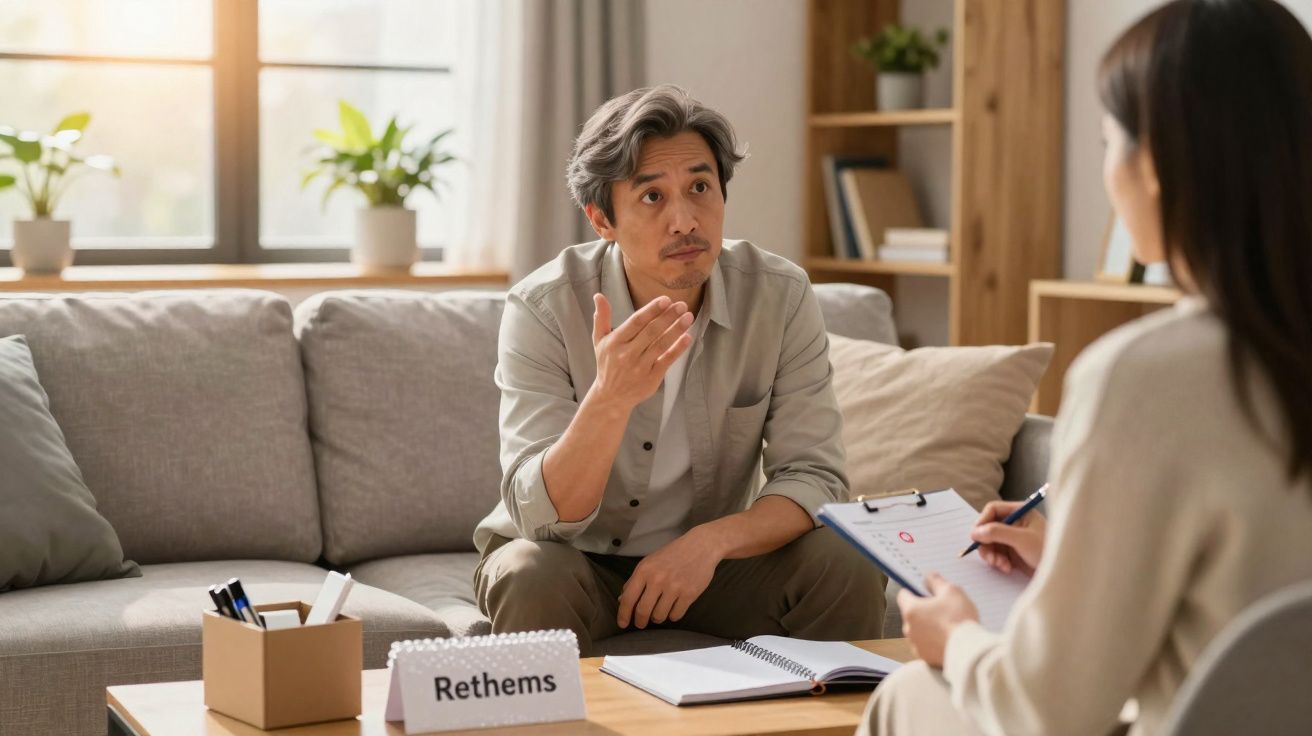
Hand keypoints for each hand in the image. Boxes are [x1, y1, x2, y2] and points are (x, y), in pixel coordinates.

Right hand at [591, 293, 693, 410]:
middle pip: (651, 332)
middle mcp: (627, 354)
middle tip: (682, 304)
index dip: (651, 310)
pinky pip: (667, 360)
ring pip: (661, 345)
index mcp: (615, 342)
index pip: (636, 322)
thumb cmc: (607, 364)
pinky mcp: (652, 378)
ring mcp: (640, 367)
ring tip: (688, 317)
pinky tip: (687, 337)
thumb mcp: (599, 341)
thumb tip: (598, 296)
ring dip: (676, 330)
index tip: (666, 299)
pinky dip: (678, 349)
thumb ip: (602, 318)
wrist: (611, 397)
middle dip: (668, 317)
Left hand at [617, 527, 720, 629]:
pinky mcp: (689, 594)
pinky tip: (673, 607)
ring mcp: (674, 587)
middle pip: (642, 611)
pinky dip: (673, 615)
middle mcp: (657, 579)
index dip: (623, 615)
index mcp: (644, 570)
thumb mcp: (649, 562)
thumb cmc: (672, 554)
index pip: (628, 598)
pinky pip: (676, 615)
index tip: (622, 624)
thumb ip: (635, 580)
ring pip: (659, 616)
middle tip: (641, 624)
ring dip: (657, 617)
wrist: (700, 546)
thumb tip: (621, 599)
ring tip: (660, 611)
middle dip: (640, 622)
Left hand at [898, 573, 978, 667]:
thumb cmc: (960, 620)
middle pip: (912, 614)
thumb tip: (930, 577)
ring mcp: (916, 645)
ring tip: (948, 625)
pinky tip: (949, 639)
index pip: (903, 595)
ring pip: (919, 631)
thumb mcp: (952, 591)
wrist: (970, 651)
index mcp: (911, 610)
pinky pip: (926, 646)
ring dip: (929, 627)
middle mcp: (909, 629)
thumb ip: (937, 582)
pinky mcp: (925, 658)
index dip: (913, 590)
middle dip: (924, 610)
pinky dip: (934, 642)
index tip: (924, 591)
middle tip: (942, 609)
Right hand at [969, 499, 1047, 577]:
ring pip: (990, 542)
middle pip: (988, 527)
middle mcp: (1015, 522)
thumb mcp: (1022, 539)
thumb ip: (997, 532)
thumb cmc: (1047, 551)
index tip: (976, 537)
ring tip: (1000, 565)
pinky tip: (1007, 568)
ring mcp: (1013, 538)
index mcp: (1020, 512)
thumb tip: (975, 532)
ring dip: (991, 555)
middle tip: (989, 557)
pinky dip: (997, 561)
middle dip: (986, 543)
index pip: (993, 510)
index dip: (982, 522)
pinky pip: (995, 553)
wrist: (1061, 573)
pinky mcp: (1013, 552)